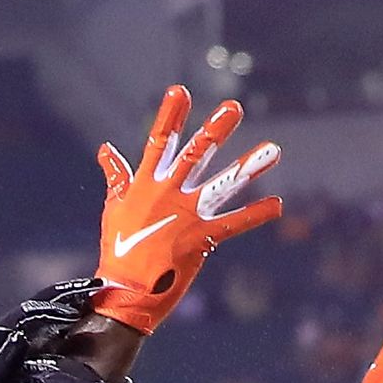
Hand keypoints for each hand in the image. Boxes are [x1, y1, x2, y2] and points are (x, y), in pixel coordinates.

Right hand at [93, 85, 282, 334]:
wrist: (124, 291)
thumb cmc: (118, 248)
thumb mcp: (114, 207)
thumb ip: (117, 175)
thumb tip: (105, 149)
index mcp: (146, 184)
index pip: (158, 142)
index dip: (171, 116)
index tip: (180, 91)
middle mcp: (168, 194)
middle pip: (195, 156)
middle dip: (214, 131)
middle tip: (234, 108)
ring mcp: (186, 216)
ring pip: (222, 186)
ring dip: (248, 168)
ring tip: (273, 150)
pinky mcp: (200, 239)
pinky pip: (233, 224)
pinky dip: (255, 215)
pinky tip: (277, 204)